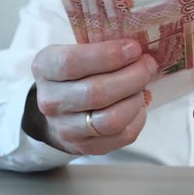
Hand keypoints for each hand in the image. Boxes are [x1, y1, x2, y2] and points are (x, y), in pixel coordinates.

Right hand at [28, 39, 157, 154]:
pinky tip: (138, 104)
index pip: (72, 63)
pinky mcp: (86, 147)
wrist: (62, 111)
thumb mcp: (78, 51)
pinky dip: (138, 117)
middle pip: (96, 92)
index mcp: (45, 68)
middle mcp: (50, 101)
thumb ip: (102, 47)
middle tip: (148, 65)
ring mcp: (66, 129)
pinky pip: (122, 135)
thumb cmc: (78, 73)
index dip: (108, 56)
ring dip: (135, 99)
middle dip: (132, 77)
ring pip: (111, 119)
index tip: (134, 48)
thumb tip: (141, 47)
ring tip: (143, 86)